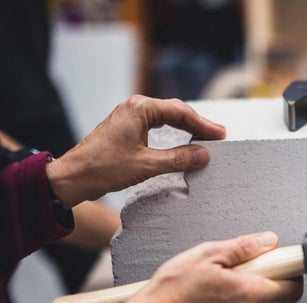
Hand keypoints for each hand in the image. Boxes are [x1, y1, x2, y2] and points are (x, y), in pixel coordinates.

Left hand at [46, 95, 225, 208]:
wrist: (73, 177)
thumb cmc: (104, 168)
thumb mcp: (147, 165)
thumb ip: (178, 159)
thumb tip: (204, 155)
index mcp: (139, 109)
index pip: (180, 112)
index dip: (203, 124)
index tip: (220, 135)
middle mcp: (135, 108)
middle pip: (175, 112)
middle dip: (198, 124)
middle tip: (218, 136)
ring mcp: (130, 118)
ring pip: (166, 118)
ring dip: (186, 128)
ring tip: (205, 138)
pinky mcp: (127, 130)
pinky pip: (157, 126)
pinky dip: (173, 133)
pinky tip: (182, 141)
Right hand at [123, 232, 303, 302]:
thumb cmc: (174, 290)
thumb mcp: (208, 254)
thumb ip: (243, 247)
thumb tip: (268, 241)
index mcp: (250, 293)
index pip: (292, 290)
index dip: (293, 272)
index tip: (286, 258)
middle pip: (270, 288)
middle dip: (259, 270)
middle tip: (236, 258)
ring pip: (250, 293)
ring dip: (240, 279)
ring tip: (214, 270)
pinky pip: (235, 301)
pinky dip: (228, 289)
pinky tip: (206, 282)